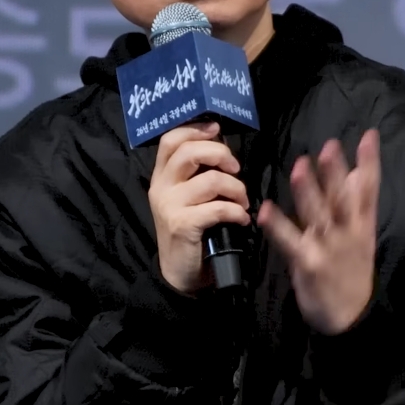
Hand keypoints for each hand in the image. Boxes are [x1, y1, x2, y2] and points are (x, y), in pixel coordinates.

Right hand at [148, 119, 250, 293]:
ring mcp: (170, 206)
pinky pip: (218, 208)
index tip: (217, 130)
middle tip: (236, 168)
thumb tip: (222, 151)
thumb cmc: (189, 233)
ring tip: (243, 201)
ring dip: (236, 188)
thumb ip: (195, 175)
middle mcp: (161, 188)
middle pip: (189, 152)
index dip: (195, 130)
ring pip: (210, 180)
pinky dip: (237, 211)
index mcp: (161, 177)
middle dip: (221, 154)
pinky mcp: (183, 225)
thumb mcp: (185, 199)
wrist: (179, 274)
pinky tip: (242, 219)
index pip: (170, 140)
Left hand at [258, 129, 379, 334]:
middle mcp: (348, 233)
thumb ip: (357, 204)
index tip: (369, 135)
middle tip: (330, 147)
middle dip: (336, 174)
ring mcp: (328, 249)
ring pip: (318, 216)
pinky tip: (264, 210)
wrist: (349, 317)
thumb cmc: (350, 270)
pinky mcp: (308, 264)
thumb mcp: (362, 237)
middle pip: (343, 199)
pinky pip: (290, 242)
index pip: (370, 189)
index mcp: (362, 225)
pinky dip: (277, 226)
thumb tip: (357, 171)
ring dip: (308, 192)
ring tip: (298, 167)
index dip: (370, 162)